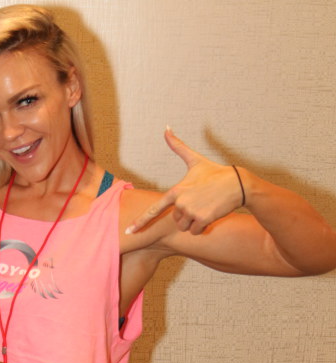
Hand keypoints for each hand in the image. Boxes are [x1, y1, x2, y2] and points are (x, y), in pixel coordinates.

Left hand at [126, 128, 243, 235]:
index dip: (140, 222)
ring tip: (204, 207)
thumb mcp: (194, 160)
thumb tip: (166, 127)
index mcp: (175, 191)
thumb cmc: (214, 173)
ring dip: (194, 222)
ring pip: (185, 227)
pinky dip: (202, 227)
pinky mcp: (202, 219)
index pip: (153, 210)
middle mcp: (180, 202)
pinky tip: (210, 214)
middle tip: (199, 202)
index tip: (129, 232)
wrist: (237, 184)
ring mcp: (191, 211)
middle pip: (175, 220)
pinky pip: (195, 232)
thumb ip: (178, 146)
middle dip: (186, 215)